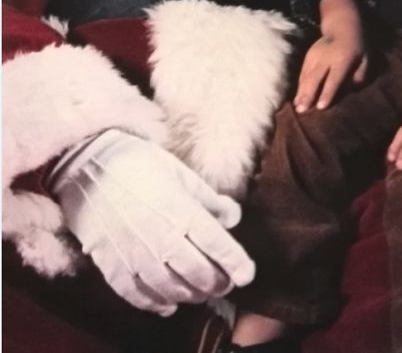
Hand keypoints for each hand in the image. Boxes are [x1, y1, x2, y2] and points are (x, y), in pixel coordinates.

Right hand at [49, 129, 254, 315]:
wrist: (87, 166)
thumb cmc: (138, 163)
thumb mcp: (179, 172)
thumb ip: (208, 198)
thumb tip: (233, 217)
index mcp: (181, 211)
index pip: (218, 246)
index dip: (237, 264)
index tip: (248, 274)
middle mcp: (161, 238)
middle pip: (199, 274)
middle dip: (218, 283)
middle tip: (225, 282)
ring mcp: (135, 255)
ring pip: (173, 290)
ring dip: (192, 295)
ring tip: (200, 291)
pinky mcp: (112, 265)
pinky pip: (139, 296)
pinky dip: (157, 304)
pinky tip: (168, 304)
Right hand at [294, 0, 366, 111]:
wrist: (342, 26)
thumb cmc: (357, 48)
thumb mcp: (364, 60)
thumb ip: (359, 76)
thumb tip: (351, 90)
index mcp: (342, 59)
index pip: (334, 78)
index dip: (327, 92)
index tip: (321, 106)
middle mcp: (326, 57)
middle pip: (316, 77)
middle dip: (309, 94)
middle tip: (302, 110)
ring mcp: (315, 55)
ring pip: (307, 76)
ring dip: (301, 92)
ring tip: (297, 107)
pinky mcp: (308, 55)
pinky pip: (303, 72)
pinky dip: (299, 85)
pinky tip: (297, 98)